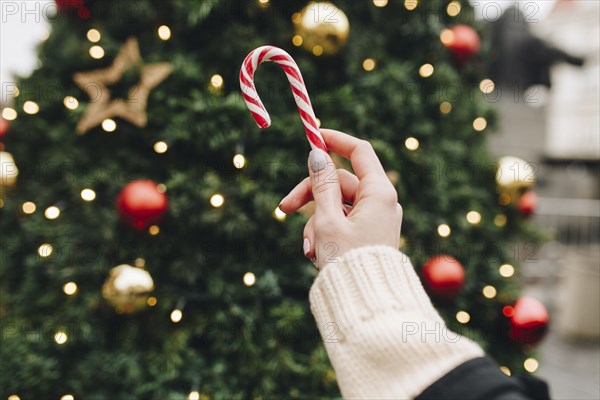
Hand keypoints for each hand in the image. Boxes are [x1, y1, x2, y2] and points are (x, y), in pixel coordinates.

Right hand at [279, 129, 401, 269]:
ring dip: (316, 223)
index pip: (359, 152)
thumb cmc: (347, 261)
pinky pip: (341, 223)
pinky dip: (325, 234)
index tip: (313, 135)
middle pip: (338, 182)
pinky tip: (316, 255)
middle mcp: (381, 202)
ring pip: (335, 206)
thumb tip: (318, 155)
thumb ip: (321, 184)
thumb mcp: (327, 219)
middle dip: (310, 196)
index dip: (335, 140)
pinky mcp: (367, 235)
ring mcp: (375, 219)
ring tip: (310, 249)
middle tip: (284, 208)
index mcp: (379, 193)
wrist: (365, 304)